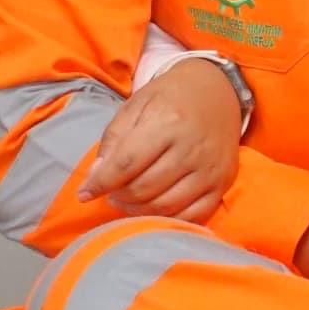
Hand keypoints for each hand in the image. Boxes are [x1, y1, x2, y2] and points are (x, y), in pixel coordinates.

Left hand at [81, 60, 243, 220]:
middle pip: (144, 188)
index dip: (101, 182)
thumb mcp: (136, 105)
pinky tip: (154, 208)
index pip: (126, 163)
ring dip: (138, 210)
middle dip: (119, 196)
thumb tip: (96, 177)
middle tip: (111, 192)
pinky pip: (193, 215)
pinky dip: (168, 218)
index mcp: (167, 121)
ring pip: (165, 206)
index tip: (84, 193)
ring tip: (128, 199)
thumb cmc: (170, 98)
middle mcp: (191, 147)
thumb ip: (114, 139)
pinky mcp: (223, 183)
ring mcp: (209, 168)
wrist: (218, 91)